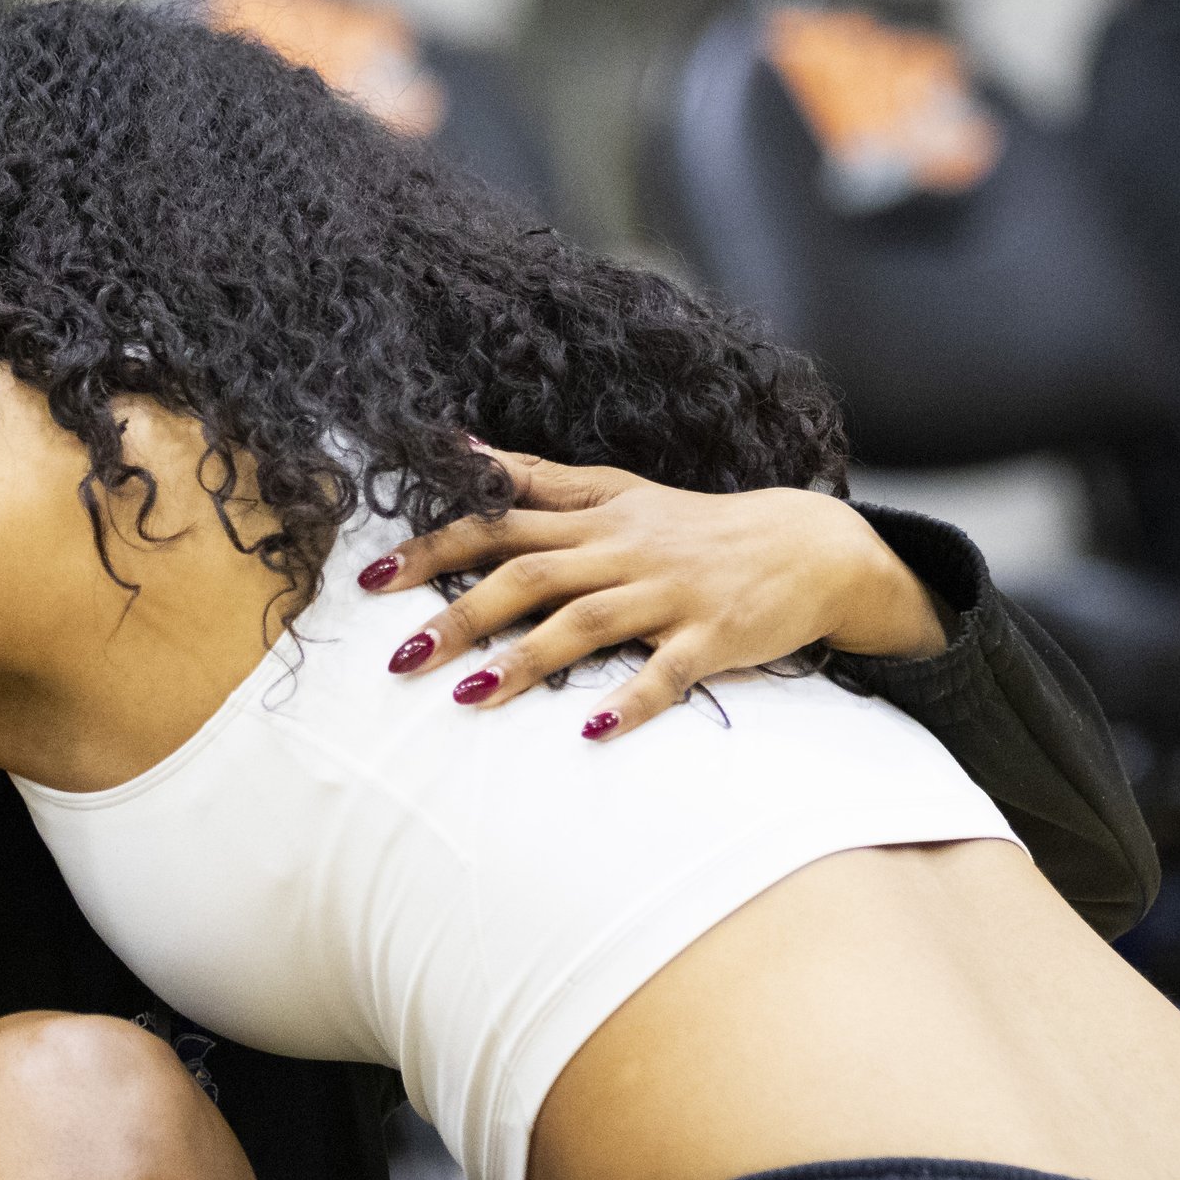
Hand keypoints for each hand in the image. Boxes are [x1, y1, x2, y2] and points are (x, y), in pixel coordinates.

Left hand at [362, 448, 950, 738]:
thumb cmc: (695, 526)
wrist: (809, 546)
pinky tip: (592, 731)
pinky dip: (631, 700)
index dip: (434, 546)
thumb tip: (459, 447)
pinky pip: (668, 671)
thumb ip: (537, 476)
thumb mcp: (618, 491)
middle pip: (529, 572)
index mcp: (595, 515)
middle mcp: (624, 548)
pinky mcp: (714, 637)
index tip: (371, 578)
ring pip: (587, 622)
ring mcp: (669, 594)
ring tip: (467, 698)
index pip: (499, 520)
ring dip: (525, 660)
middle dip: (459, 613)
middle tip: (399, 657)